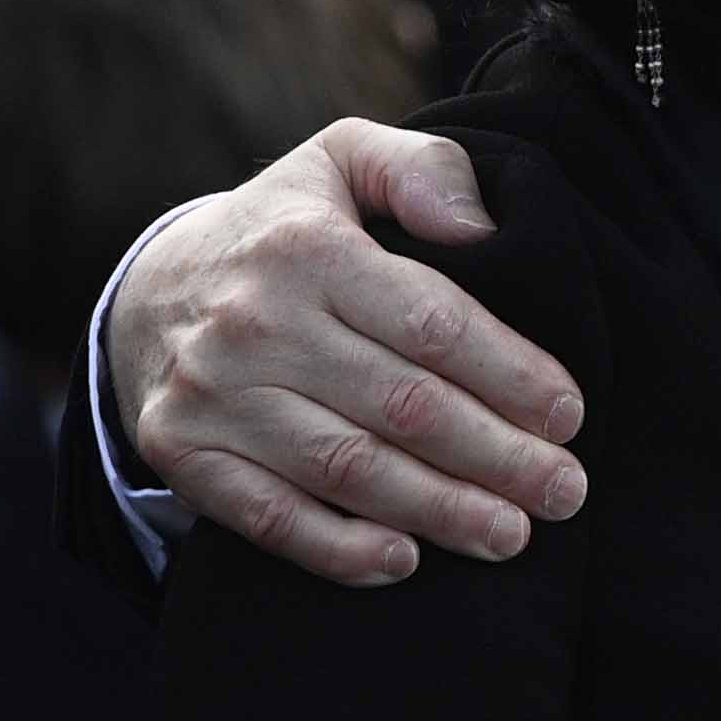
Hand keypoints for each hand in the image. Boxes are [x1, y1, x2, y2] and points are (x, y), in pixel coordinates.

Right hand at [109, 122, 587, 587]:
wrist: (151, 288)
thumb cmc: (285, 227)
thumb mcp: (345, 160)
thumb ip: (422, 170)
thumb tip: (481, 228)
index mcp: (306, 247)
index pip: (432, 323)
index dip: (510, 374)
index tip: (569, 415)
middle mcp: (253, 322)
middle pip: (402, 406)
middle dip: (497, 456)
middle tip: (564, 491)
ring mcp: (211, 393)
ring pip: (346, 468)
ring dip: (438, 510)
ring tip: (511, 534)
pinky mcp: (181, 451)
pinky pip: (268, 515)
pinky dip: (338, 548)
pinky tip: (405, 560)